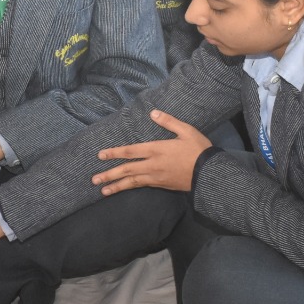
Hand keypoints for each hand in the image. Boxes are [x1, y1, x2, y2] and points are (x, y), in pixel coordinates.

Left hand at [92, 110, 208, 195]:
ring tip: (103, 191)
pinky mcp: (161, 185)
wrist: (210, 172)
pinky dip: (130, 187)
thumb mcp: (186, 130)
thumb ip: (169, 121)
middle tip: (94, 180)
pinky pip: (142, 186)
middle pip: (126, 170)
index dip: (114, 153)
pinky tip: (124, 189)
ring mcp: (156, 177)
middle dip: (109, 175)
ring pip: (132, 182)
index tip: (100, 155)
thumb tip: (153, 112)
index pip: (130, 151)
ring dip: (116, 186)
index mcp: (157, 149)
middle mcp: (153, 165)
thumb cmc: (199, 149)